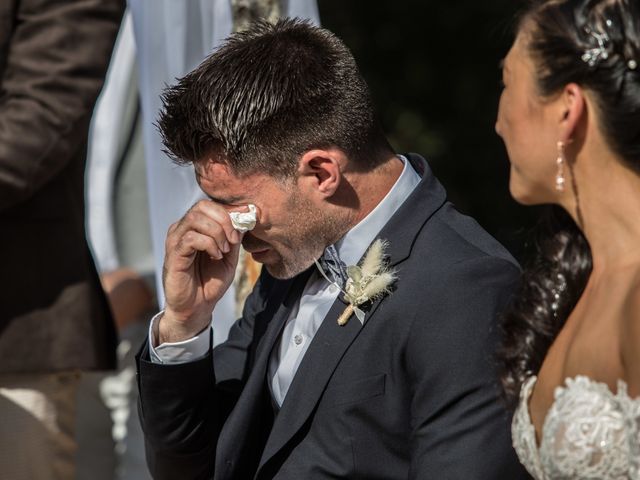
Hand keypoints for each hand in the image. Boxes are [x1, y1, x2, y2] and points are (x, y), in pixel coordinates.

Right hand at [159, 200, 243, 342]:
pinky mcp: (173, 254)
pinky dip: (209, 244)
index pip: (210, 205)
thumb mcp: (230, 256)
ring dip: (217, 233)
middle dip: (224, 220)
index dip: (230, 212)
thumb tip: (245, 215)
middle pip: (202, 206)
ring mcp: (176, 240)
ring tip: (224, 250)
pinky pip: (191, 238)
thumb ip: (235, 236)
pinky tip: (216, 256)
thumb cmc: (211, 282)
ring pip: (196, 218)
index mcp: (195, 227)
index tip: (244, 226)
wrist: (197, 307)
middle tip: (234, 240)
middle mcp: (182, 229)